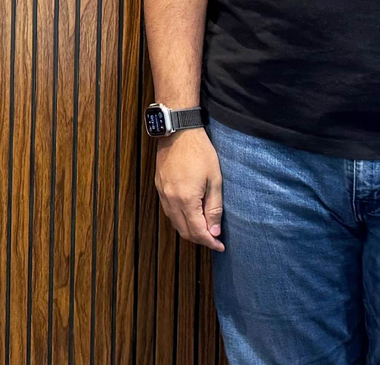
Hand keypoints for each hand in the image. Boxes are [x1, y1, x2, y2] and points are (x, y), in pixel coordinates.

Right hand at [153, 129, 226, 250]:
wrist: (179, 132)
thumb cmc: (200, 152)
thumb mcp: (215, 180)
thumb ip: (214, 207)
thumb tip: (215, 231)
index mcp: (186, 199)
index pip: (198, 231)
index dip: (210, 242)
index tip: (220, 246)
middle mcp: (171, 200)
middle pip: (183, 231)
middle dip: (199, 239)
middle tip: (214, 239)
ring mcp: (163, 193)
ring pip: (174, 222)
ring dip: (188, 230)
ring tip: (204, 229)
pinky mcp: (159, 186)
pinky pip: (168, 211)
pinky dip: (179, 219)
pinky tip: (190, 215)